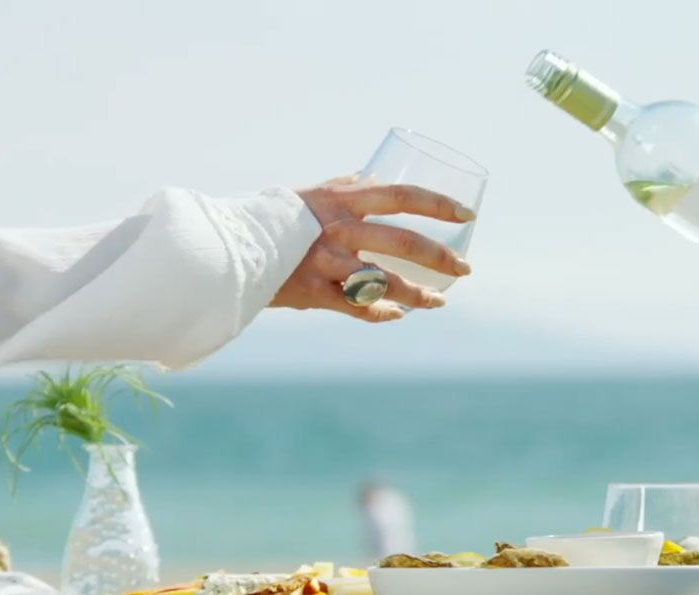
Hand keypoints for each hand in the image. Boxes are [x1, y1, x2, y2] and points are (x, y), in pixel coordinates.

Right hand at [272, 176, 475, 322]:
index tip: (467, 215)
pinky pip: (359, 309)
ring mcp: (328, 263)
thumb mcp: (313, 194)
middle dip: (441, 258)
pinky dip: (381, 313)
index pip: (402, 195)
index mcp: (342, 199)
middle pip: (404, 242)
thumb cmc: (277, 218)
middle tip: (465, 269)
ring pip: (386, 283)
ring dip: (418, 295)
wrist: (231, 248)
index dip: (439, 204)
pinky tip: (397, 314)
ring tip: (438, 302)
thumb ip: (345, 188)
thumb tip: (373, 176)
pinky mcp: (314, 294)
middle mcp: (338, 229)